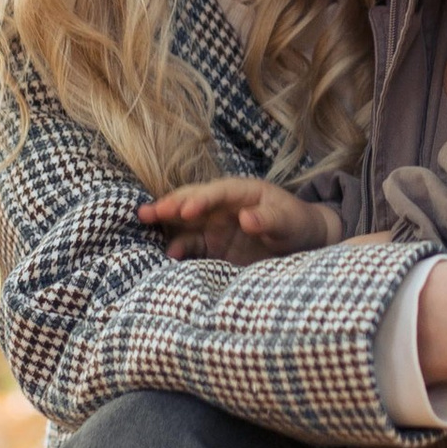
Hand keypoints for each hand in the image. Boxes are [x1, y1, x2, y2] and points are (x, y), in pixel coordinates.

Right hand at [140, 176, 342, 265]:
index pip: (217, 192)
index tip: (188, 211)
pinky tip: (168, 256)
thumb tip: (246, 218)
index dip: (201, 200)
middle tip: (147, 213)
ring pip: (185, 222)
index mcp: (241, 191)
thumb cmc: (297, 224)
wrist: (302, 243)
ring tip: (144, 227)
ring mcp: (215, 225)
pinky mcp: (212, 246)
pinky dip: (178, 248)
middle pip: (192, 201)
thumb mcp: (289, 221)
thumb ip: (270, 219)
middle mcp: (222, 206)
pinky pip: (191, 245)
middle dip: (170, 206)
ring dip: (165, 224)